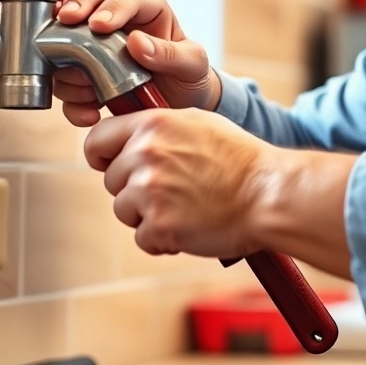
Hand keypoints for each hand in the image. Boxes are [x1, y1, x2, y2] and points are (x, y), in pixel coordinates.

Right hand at [52, 0, 221, 124]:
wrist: (181, 104)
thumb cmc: (189, 75)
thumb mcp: (192, 64)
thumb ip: (171, 53)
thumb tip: (136, 42)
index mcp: (146, 9)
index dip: (109, 7)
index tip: (98, 24)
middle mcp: (117, 20)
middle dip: (74, 6)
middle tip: (66, 19)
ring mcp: (95, 45)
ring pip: (65, 38)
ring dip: (69, 64)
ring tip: (90, 90)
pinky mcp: (84, 75)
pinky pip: (65, 81)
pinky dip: (70, 99)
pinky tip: (90, 112)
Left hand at [84, 106, 277, 257]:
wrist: (268, 194)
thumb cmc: (241, 161)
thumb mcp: (198, 124)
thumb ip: (159, 129)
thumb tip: (130, 139)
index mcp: (153, 125)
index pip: (97, 138)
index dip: (101, 156)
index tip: (109, 166)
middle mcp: (146, 154)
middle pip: (112, 180)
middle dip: (135, 190)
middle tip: (173, 192)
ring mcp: (150, 191)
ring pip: (125, 210)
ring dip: (149, 216)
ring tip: (186, 209)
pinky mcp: (159, 225)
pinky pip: (143, 238)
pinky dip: (163, 240)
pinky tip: (191, 227)